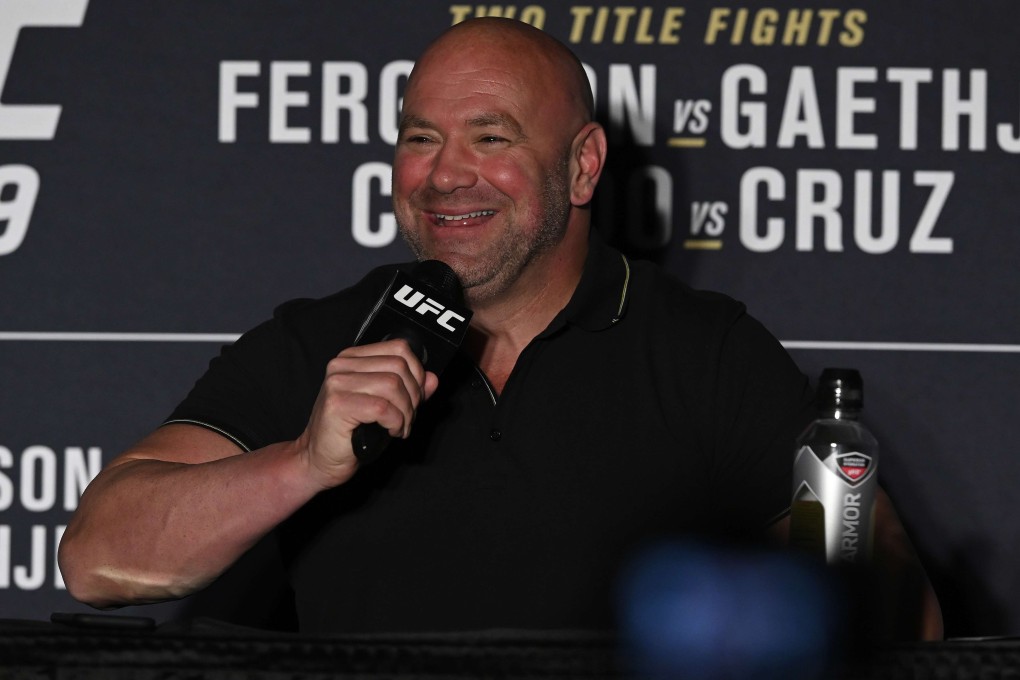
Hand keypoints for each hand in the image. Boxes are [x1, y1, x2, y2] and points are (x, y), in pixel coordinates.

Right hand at [296, 338, 438, 489]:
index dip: (417, 374)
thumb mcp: (386, 407)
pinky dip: (395, 422)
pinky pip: (383, 407)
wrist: (318, 459)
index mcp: (352, 359)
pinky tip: (390, 431)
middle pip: (399, 366)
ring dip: (406, 412)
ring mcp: (337, 383)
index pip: (399, 348)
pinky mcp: (338, 404)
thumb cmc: (350, 434)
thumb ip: (408, 390)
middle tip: (408, 418)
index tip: (415, 398)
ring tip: (399, 427)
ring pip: (393, 385)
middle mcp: (342, 365)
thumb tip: (432, 379)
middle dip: (413, 396)